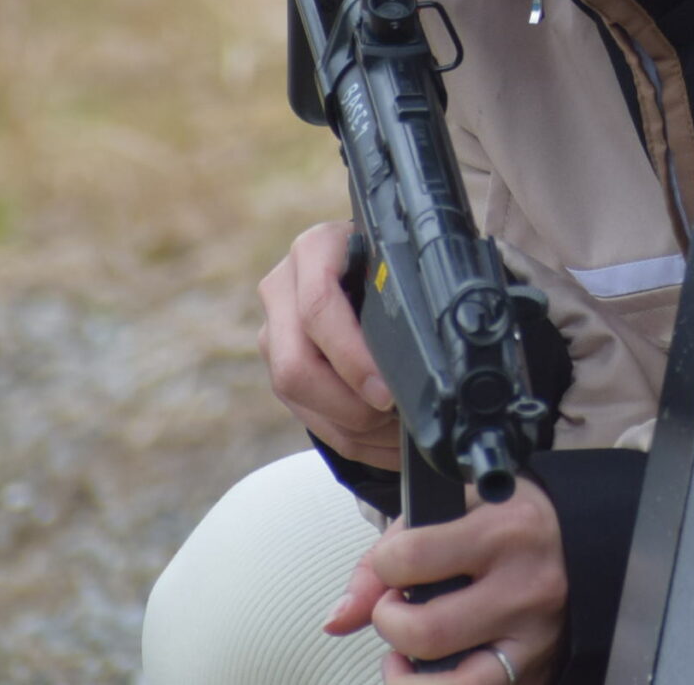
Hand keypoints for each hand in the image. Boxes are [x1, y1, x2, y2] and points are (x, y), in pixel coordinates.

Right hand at [258, 220, 401, 466]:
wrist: (367, 259)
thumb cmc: (391, 259)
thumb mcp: (397, 261)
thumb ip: (401, 293)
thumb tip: (419, 362)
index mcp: (314, 250)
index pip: (317, 308)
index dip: (351, 357)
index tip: (387, 393)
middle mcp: (282, 289)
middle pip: (295, 366)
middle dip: (351, 405)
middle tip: (396, 417)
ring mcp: (274, 331)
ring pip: (298, 398)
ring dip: (355, 429)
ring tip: (401, 436)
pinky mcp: (278, 367)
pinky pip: (307, 417)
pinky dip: (352, 440)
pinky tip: (387, 444)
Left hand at [324, 480, 568, 683]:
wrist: (578, 542)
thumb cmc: (503, 521)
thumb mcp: (452, 509)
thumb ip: (385, 557)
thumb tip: (336, 621)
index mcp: (503, 530)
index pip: (409, 559)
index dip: (383, 567)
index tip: (394, 565)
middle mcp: (525, 587)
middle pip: (425, 631)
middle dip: (388, 624)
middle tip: (394, 608)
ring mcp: (535, 638)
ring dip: (406, 678)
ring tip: (403, 654)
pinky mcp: (537, 672)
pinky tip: (428, 673)